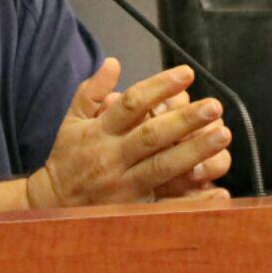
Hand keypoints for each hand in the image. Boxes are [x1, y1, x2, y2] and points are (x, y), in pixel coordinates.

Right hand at [26, 58, 232, 207]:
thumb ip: (92, 91)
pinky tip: (218, 191)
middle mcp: (112, 158)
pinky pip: (166, 206)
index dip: (160, 86)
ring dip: (195, 152)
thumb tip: (113, 63)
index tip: (187, 73)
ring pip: (163, 167)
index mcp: (99, 132)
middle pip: (152, 136)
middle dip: (185, 120)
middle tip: (213, 106)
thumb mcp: (72, 119)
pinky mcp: (132, 209)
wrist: (50, 205)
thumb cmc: (66, 158)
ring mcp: (123, 186)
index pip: (132, 104)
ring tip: (221, 135)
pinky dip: (193, 201)